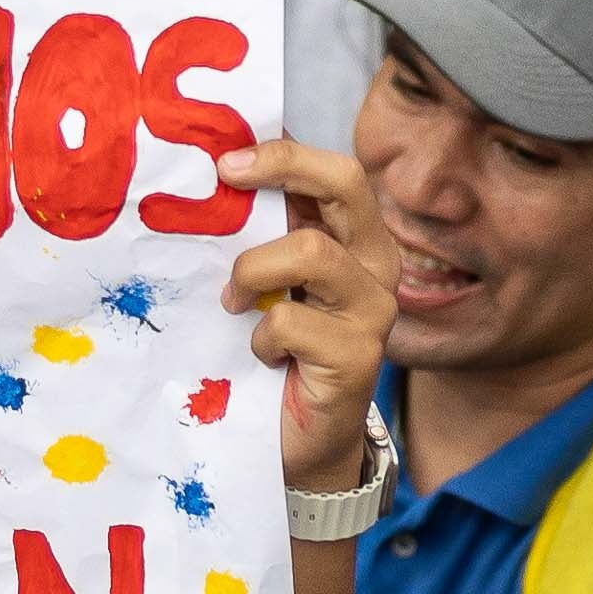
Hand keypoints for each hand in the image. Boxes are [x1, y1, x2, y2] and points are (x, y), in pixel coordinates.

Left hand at [222, 137, 399, 495]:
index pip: (338, 171)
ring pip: (310, 250)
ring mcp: (373, 310)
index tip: (226, 162)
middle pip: (345, 185)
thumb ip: (264, 235)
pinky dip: (260, 336)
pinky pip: (290, 321)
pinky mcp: (358, 356)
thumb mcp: (271, 282)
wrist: (301, 439)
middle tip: (226, 179)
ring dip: (252, 271)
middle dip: (281, 169)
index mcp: (357, 239)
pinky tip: (262, 355)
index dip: (285, 154)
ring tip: (234, 302)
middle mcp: (376, 265)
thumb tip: (216, 176)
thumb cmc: (280, 351)